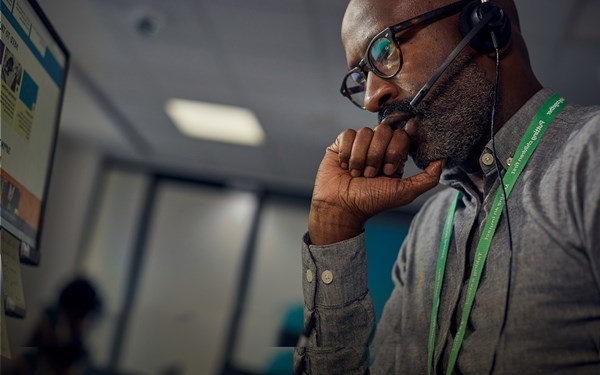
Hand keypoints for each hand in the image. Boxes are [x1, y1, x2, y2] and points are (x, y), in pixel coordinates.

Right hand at [308, 124, 443, 244]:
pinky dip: (347, 153)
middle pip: (384, 130)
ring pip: (364, 132)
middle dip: (377, 155)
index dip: (394, 151)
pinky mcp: (341, 143)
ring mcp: (360, 143)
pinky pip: (348, 135)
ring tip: (357, 174)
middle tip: (371, 174)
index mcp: (394, 154)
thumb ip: (428, 177)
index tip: (388, 171)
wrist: (341, 206)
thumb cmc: (371, 202)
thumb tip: (444, 159)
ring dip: (360, 158)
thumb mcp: (404, 192)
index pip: (401, 135)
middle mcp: (378, 146)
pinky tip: (346, 166)